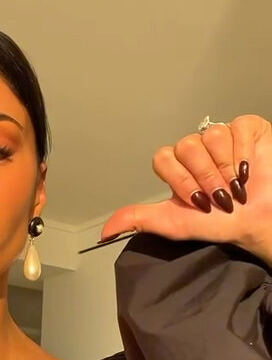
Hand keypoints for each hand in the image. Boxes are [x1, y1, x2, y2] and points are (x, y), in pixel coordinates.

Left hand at [100, 115, 271, 265]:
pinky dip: (244, 153)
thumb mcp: (175, 224)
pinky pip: (238, 127)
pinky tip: (249, 170)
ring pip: (212, 136)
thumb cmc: (221, 223)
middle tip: (219, 197)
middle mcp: (196, 148)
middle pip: (186, 146)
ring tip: (236, 187)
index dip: (181, 180)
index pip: (163, 158)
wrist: (260, 222)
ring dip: (225, 168)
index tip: (198, 202)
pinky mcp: (247, 128)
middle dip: (205, 177)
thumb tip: (104, 232)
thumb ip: (138, 220)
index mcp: (176, 167)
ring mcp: (221, 136)